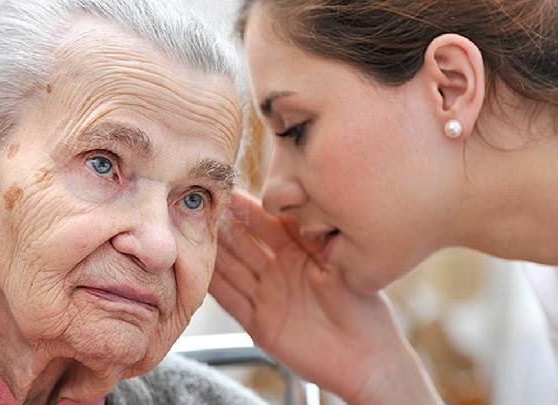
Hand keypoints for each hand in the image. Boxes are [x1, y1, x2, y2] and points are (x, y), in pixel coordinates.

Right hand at [210, 190, 440, 403]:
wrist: (366, 359)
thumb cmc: (364, 310)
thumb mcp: (340, 266)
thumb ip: (315, 239)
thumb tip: (298, 205)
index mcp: (300, 254)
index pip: (268, 225)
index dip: (249, 209)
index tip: (228, 191)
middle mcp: (279, 272)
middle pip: (244, 244)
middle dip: (224, 225)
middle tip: (200, 206)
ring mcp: (268, 298)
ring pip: (233, 270)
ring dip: (214, 253)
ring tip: (191, 232)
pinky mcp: (260, 325)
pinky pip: (232, 301)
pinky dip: (214, 288)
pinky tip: (197, 271)